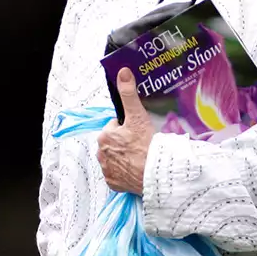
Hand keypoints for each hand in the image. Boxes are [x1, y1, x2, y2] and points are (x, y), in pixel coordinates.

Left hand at [95, 69, 155, 194]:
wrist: (156, 174)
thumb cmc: (146, 145)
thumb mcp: (138, 115)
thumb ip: (129, 93)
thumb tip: (122, 72)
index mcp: (104, 136)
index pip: (116, 126)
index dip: (129, 127)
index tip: (139, 132)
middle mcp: (100, 154)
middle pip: (115, 142)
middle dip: (126, 142)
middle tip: (142, 145)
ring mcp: (106, 170)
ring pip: (116, 158)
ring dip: (125, 156)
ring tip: (141, 157)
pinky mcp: (113, 184)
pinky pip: (118, 174)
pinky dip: (126, 172)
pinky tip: (137, 169)